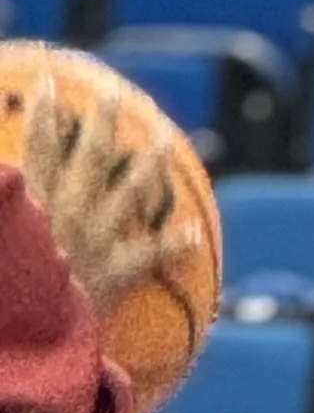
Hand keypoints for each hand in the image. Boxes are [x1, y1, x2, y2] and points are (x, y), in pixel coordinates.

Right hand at [21, 79, 185, 322]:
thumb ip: (0, 195)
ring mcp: (96, 237)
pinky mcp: (116, 272)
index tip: (48, 81)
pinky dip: (174, 245)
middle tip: (115, 94)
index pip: (38, 141)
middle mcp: (69, 208)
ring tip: (167, 140)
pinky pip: (151, 254)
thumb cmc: (6, 285)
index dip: (43, 108)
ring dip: (150, 164)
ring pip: (130, 190)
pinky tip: (194, 233)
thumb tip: (1, 175)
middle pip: (91, 152)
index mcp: (32, 197)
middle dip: (104, 120)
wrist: (28, 331)